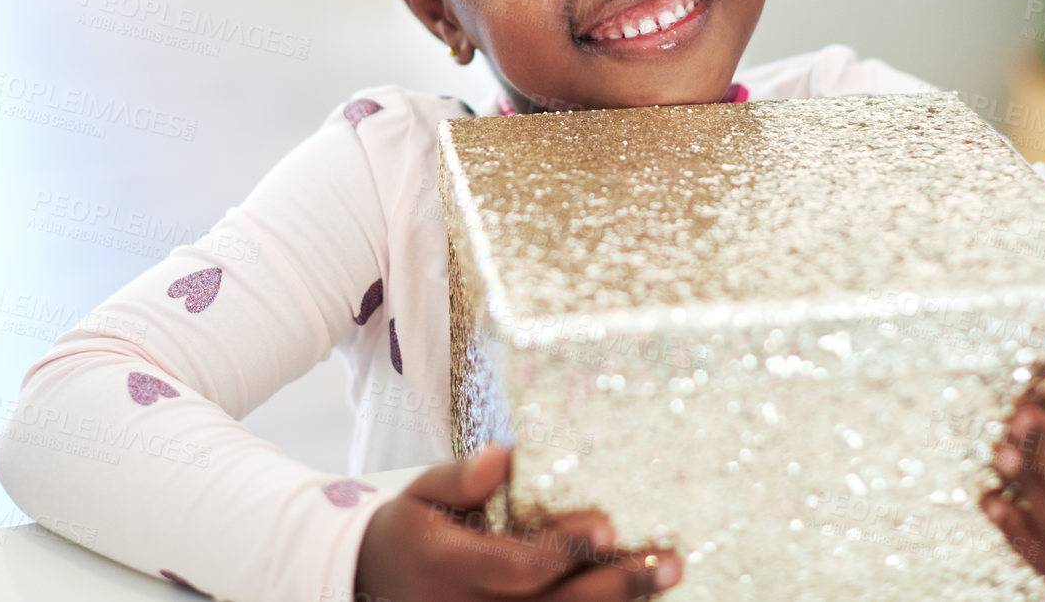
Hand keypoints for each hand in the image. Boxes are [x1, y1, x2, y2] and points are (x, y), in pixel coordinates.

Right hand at [355, 444, 682, 601]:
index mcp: (451, 568)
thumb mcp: (421, 492)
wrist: (376, 580)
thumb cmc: (412, 528)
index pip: (518, 566)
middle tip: (669, 561)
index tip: (607, 523)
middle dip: (616, 585)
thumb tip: (504, 456)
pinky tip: (638, 598)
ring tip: (668, 576)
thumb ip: (460, 477)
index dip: (564, 549)